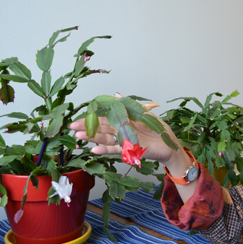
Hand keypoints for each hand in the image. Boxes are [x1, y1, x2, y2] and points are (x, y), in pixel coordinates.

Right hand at [69, 95, 187, 168]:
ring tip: (78, 137)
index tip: (79, 117)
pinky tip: (94, 150)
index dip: (93, 118)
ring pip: (105, 139)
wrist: (170, 145)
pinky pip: (116, 150)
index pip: (105, 119)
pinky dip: (105, 150)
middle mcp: (122, 131)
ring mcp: (125, 141)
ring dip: (92, 138)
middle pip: (102, 128)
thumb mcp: (145, 113)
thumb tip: (116, 93)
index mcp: (125, 121)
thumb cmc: (159, 130)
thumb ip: (129, 105)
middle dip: (87, 127)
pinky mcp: (130, 150)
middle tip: (72, 127)